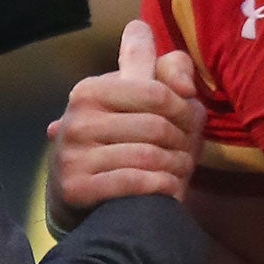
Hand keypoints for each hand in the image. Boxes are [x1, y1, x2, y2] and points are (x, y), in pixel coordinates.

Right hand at [46, 21, 203, 226]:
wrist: (82, 194)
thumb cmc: (123, 139)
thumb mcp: (143, 97)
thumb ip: (170, 69)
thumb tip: (186, 86)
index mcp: (90, 90)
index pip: (155, 92)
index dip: (183, 110)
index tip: (190, 124)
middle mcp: (76, 120)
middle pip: (155, 126)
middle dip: (182, 143)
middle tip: (188, 154)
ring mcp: (72, 154)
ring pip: (147, 156)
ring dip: (175, 167)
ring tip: (179, 171)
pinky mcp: (75, 188)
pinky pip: (134, 182)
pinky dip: (161, 186)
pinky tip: (168, 188)